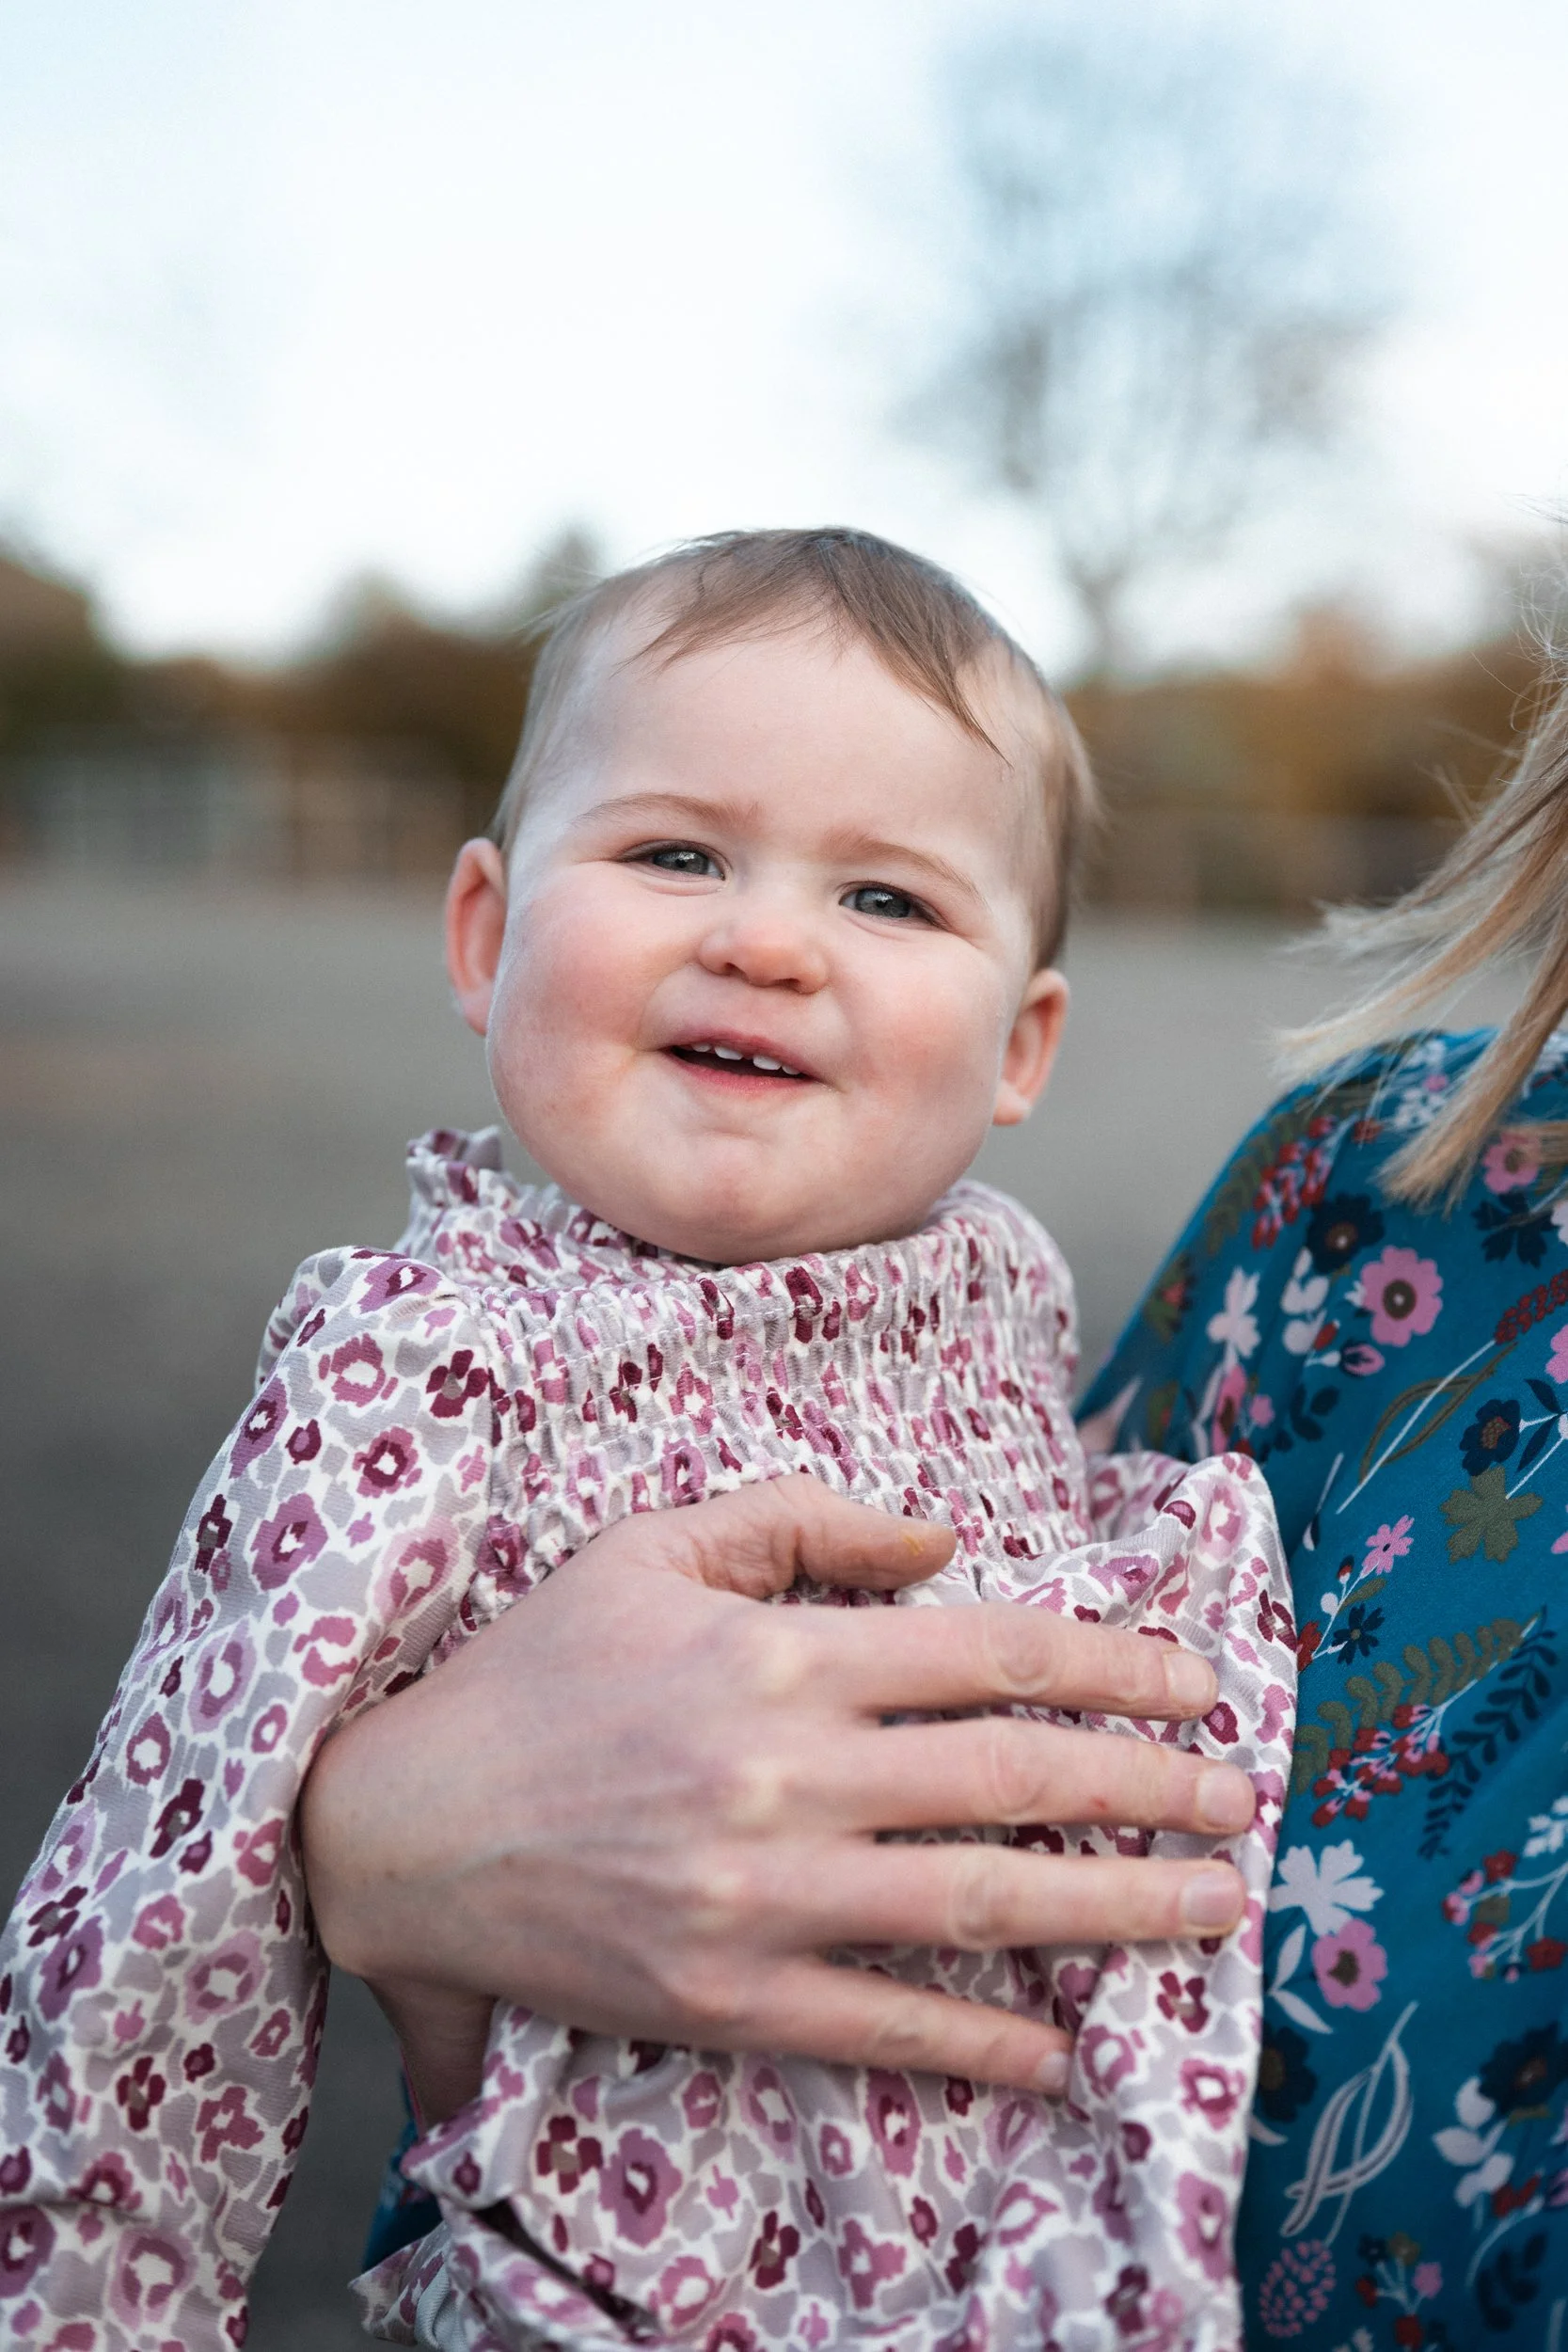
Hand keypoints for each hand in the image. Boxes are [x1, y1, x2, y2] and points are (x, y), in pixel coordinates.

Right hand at [300, 1479, 1252, 2116]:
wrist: (399, 1828)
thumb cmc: (533, 1672)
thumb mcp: (651, 1549)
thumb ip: (802, 1522)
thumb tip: (944, 1540)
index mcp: (780, 1654)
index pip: (995, 1652)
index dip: (1117, 1663)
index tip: (1195, 1681)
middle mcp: (789, 1773)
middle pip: (1017, 1777)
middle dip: (1152, 1785)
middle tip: (1242, 1798)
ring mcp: (764, 1897)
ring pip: (982, 1904)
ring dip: (1116, 1907)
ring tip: (1211, 1907)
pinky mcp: (729, 1998)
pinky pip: (887, 2025)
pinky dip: (987, 2042)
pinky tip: (1065, 2047)